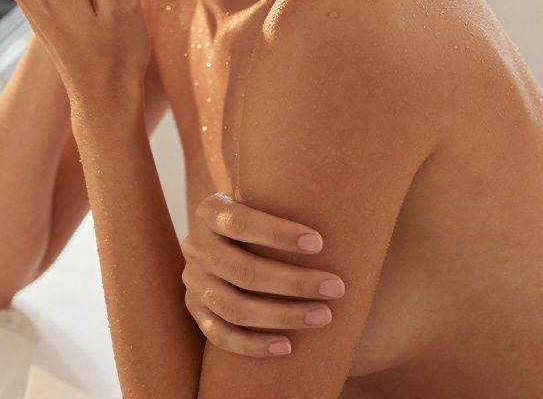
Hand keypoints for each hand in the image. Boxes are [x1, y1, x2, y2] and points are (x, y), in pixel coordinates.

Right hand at [181, 192, 346, 357]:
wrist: (229, 241)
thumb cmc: (264, 221)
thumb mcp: (265, 200)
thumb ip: (288, 198)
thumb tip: (349, 202)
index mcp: (211, 211)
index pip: (238, 222)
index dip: (277, 234)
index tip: (319, 244)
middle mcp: (196, 245)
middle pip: (241, 270)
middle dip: (293, 282)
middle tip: (336, 287)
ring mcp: (193, 280)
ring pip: (233, 307)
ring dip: (281, 315)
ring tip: (323, 316)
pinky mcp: (195, 309)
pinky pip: (220, 334)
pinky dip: (253, 345)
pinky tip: (287, 346)